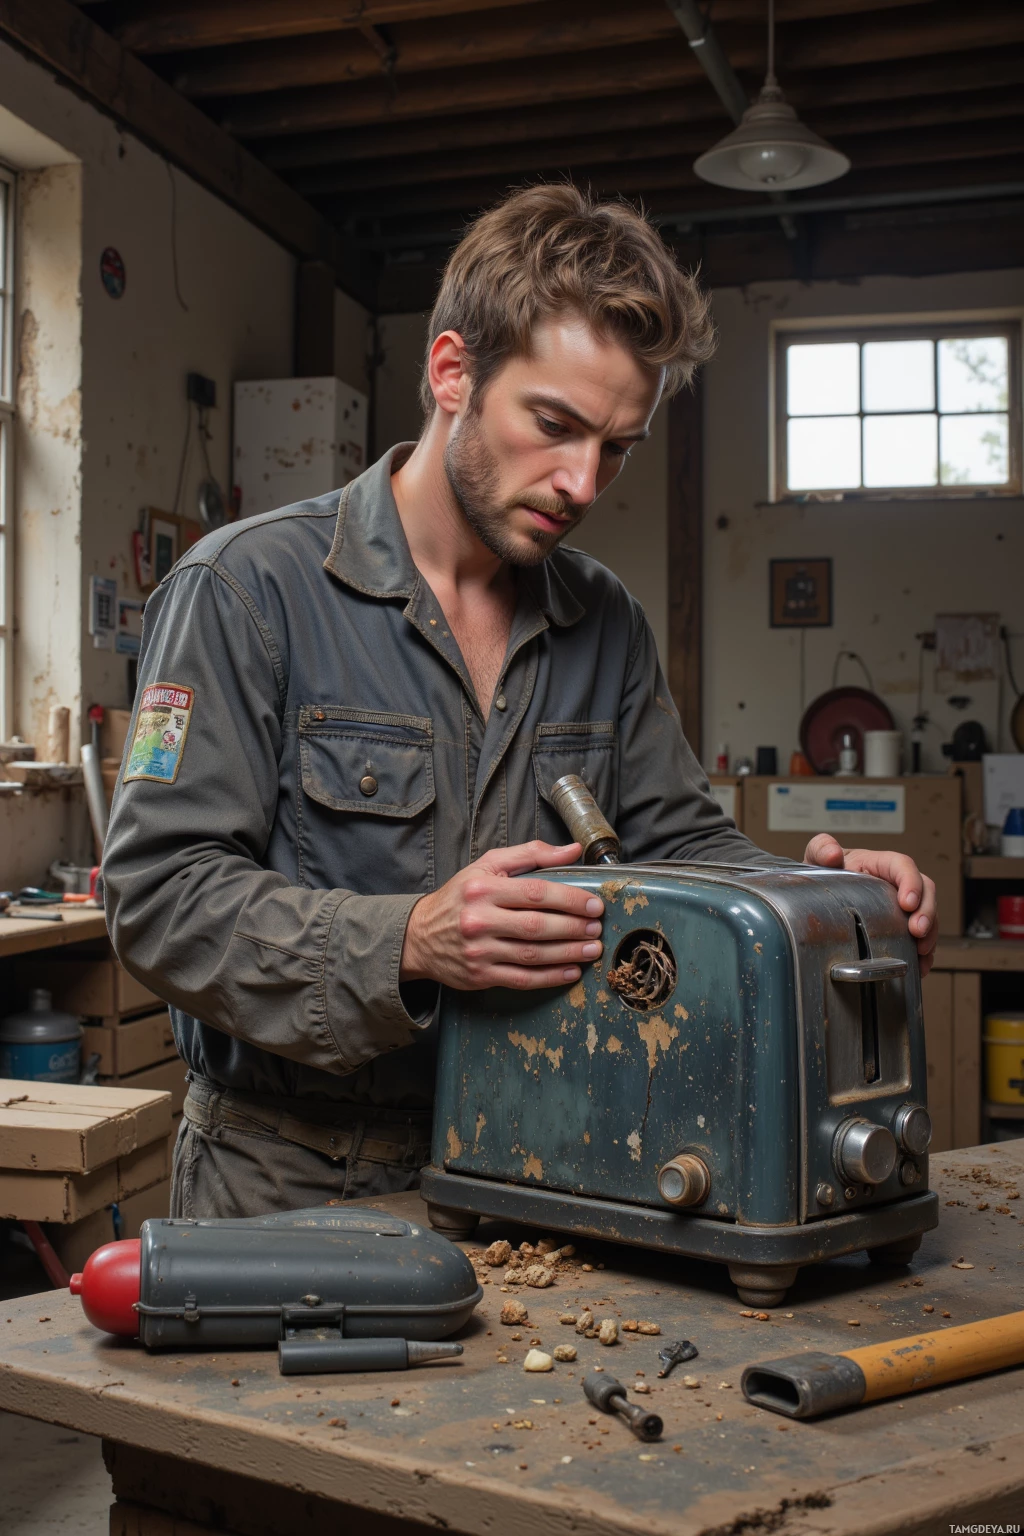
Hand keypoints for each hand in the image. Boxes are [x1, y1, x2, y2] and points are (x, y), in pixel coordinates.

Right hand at [400, 840, 603, 990]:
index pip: (535, 893)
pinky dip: (550, 977)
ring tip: (592, 949)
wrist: (419, 936)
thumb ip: (531, 854)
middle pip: (537, 926)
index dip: (569, 900)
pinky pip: (522, 979)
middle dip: (573, 928)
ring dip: (568, 953)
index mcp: (483, 889)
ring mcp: (479, 951)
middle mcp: (479, 920)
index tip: (593, 905)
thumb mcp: (488, 866)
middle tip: (596, 928)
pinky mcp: (480, 976)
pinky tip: (571, 972)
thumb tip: (572, 850)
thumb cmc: (459, 897)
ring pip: (532, 955)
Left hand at [803, 834, 937, 976]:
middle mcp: (895, 883)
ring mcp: (901, 905)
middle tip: (917, 932)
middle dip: (927, 912)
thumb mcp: (817, 856)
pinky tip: (919, 966)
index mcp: (879, 863)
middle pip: (925, 890)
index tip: (907, 903)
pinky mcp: (901, 925)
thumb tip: (833, 853)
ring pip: (928, 914)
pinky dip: (924, 952)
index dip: (911, 882)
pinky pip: (922, 937)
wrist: (818, 895)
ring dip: (929, 934)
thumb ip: (821, 848)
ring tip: (921, 951)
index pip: (903, 865)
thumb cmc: (823, 873)